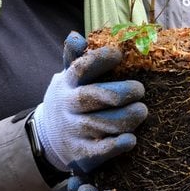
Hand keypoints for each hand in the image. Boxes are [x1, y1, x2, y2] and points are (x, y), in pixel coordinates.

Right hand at [31, 32, 145, 172]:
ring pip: (100, 124)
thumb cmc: (70, 100)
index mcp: (68, 83)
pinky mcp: (80, 154)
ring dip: (125, 118)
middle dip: (120, 92)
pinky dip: (116, 145)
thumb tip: (76, 36)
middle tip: (140, 90)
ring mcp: (73, 130)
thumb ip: (74, 58)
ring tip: (141, 111)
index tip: (119, 54)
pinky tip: (131, 139)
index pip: (81, 68)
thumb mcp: (67, 77)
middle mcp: (68, 106)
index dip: (100, 60)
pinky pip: (99, 151)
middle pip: (92, 97)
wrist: (48, 138)